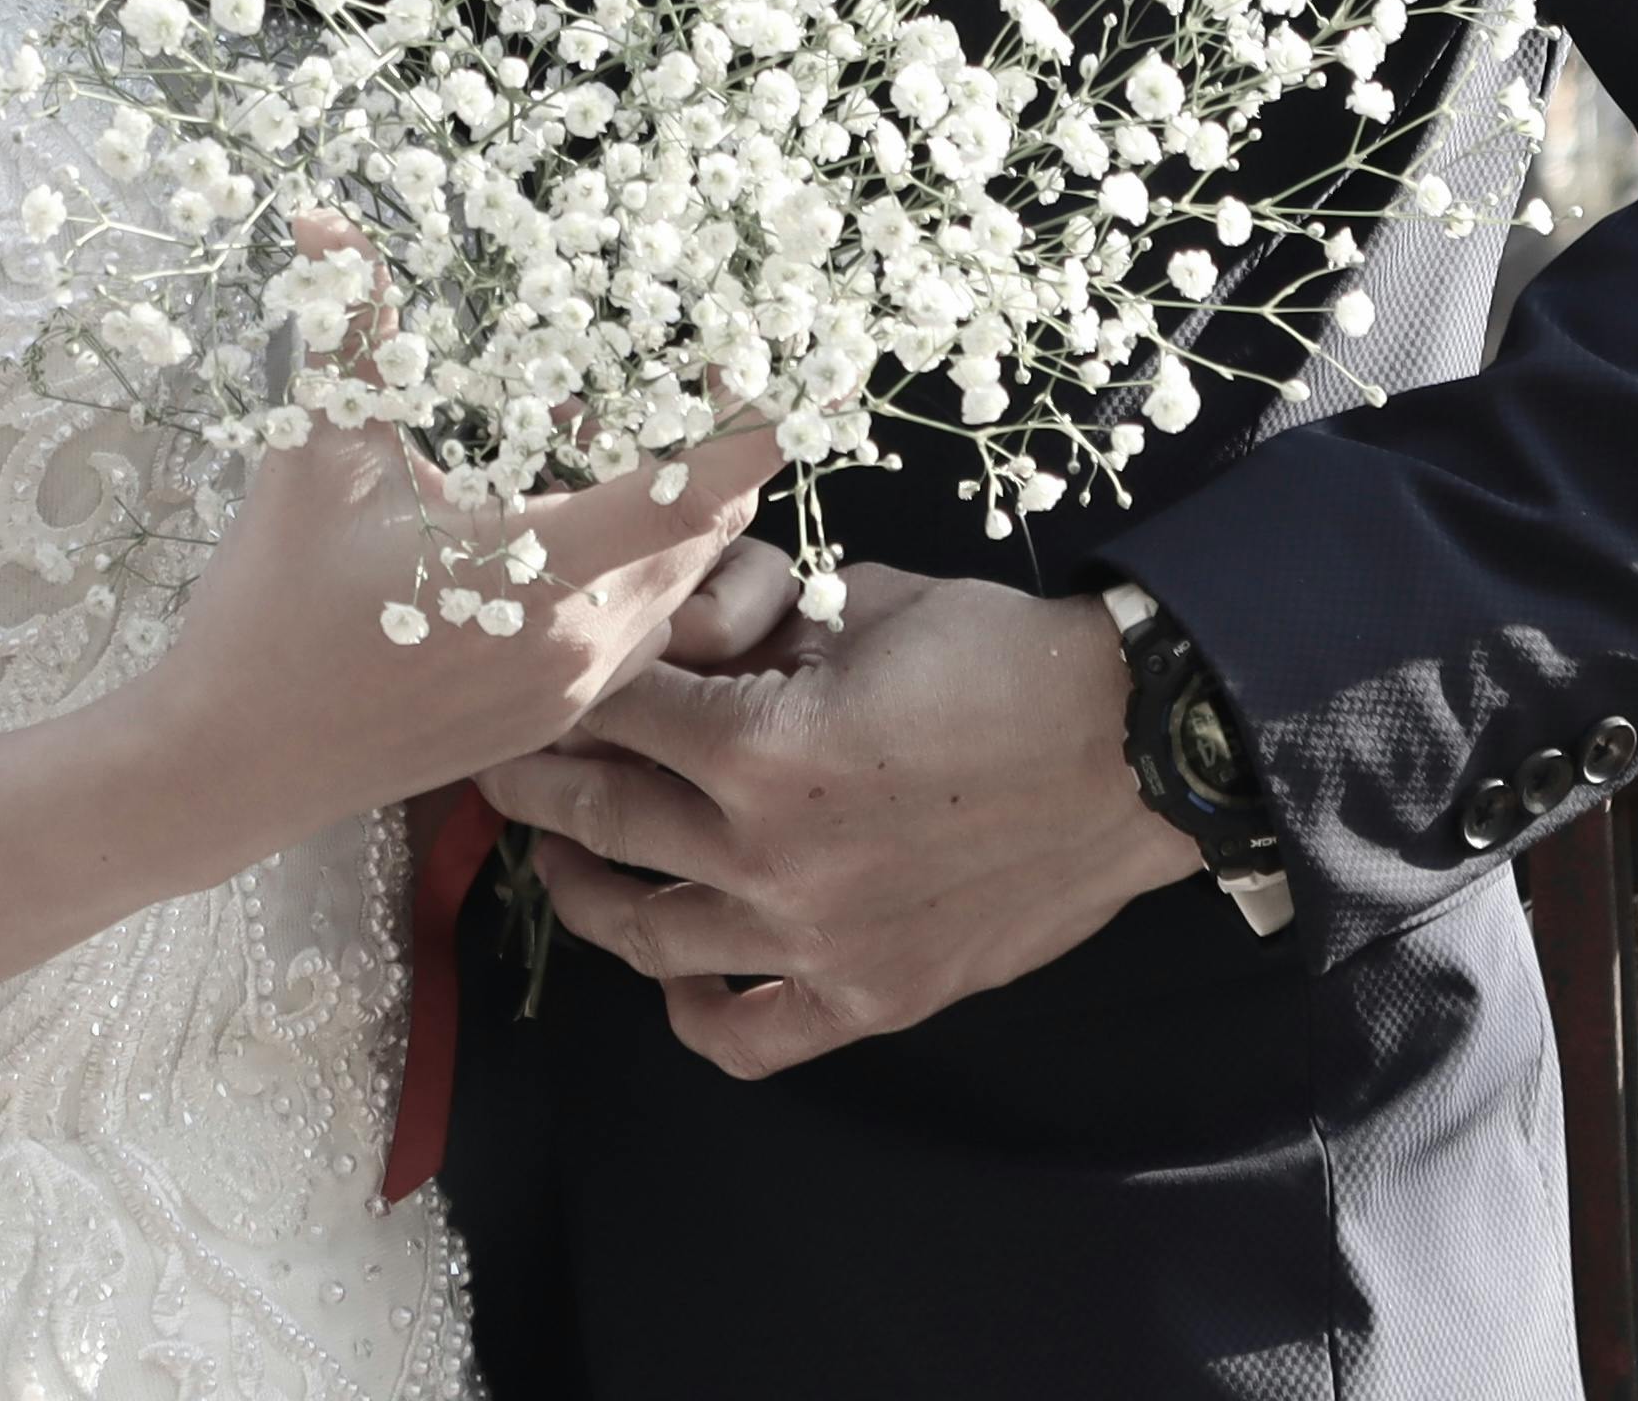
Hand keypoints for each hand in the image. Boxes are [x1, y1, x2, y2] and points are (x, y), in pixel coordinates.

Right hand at [133, 249, 776, 855]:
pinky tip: (542, 526)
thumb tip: (328, 222)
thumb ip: (351, 332)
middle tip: (652, 374)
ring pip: (680, 583)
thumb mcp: (317, 454)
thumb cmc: (268, 612)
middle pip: (710, 530)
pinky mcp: (552, 720)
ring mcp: (574, 693)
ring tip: (570, 444)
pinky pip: (638, 630)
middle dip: (698, 445)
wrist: (230, 764)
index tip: (779, 356)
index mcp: (545, 576)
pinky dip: (628, 567)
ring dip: (661, 508)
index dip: (755, 420)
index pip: (698, 493)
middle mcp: (584, 644)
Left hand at [472, 556, 1201, 1076]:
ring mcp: (814, 941)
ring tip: (565, 855)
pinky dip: (691, 1011)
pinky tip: (672, 974)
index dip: (559, 689)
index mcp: (762, 747)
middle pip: (600, 819)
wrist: (1131, 749)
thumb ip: (752, 619)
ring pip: (645, 934)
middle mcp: (769, 857)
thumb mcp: (861, 601)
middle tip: (506, 762)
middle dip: (536, 781)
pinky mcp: (867, 998)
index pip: (610, 713)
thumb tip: (669, 629)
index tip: (526, 681)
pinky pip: (744, 1037)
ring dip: (583, 890)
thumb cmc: (1000, 657)